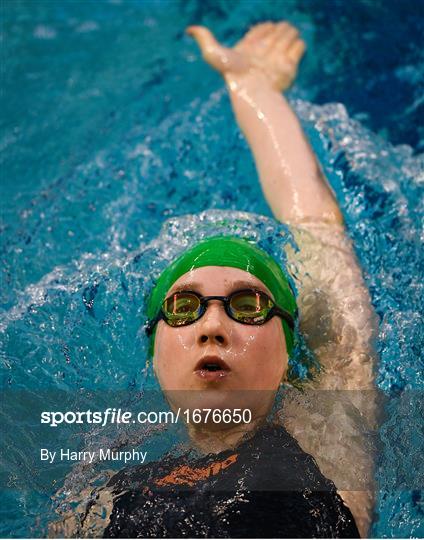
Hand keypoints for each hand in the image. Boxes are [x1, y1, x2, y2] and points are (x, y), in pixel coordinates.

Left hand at [186, 21, 305, 91]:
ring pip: (289, 35)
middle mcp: (264, 52)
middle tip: (274, 38)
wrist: (253, 90)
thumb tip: (189, 29)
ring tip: (284, 41)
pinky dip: (297, 45)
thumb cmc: (233, 74)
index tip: (266, 28)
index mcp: (248, 48)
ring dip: (289, 34)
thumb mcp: (214, 54)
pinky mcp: (290, 66)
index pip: (260, 30)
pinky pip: (299, 47)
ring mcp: (277, 58)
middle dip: (279, 30)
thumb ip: (205, 39)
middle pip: (277, 31)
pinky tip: (290, 50)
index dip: (264, 28)